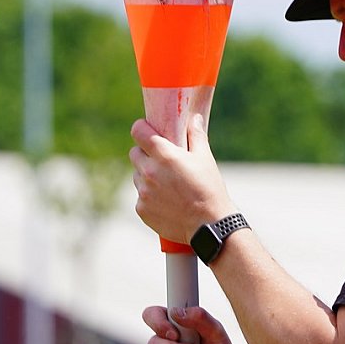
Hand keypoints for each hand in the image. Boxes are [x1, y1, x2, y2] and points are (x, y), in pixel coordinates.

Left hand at [129, 115, 234, 244]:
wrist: (209, 225)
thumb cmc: (209, 189)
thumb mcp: (205, 159)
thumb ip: (196, 135)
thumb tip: (194, 118)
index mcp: (164, 155)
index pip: (138, 132)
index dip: (141, 129)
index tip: (146, 130)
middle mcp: (149, 171)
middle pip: (135, 154)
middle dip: (145, 154)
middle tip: (161, 161)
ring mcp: (143, 192)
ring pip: (137, 176)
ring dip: (147, 176)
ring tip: (168, 184)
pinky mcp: (141, 209)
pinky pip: (140, 196)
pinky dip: (149, 197)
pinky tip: (167, 201)